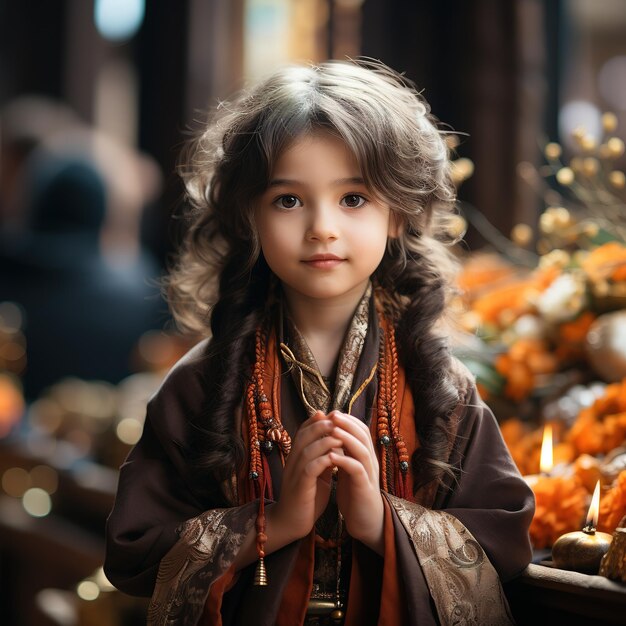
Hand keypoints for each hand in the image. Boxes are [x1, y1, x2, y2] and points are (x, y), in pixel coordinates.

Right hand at [270, 411, 341, 542]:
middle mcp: (292, 461)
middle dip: (321, 425)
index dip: (316, 420)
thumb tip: (336, 442)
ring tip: (339, 435)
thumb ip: (323, 458)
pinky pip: (309, 469)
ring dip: (323, 440)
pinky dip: (321, 461)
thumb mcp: (317, 474)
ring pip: (307, 450)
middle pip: (304, 435)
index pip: (303, 431)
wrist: (292, 523)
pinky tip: (333, 458)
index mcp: (297, 457)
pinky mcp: (299, 487)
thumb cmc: (307, 498)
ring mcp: (294, 473)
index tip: (332, 413)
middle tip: (337, 417)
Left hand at [328, 411, 383, 553]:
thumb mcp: (348, 469)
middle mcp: (370, 462)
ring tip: (333, 429)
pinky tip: (332, 456)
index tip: (331, 411)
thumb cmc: (355, 494)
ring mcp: (369, 474)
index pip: (361, 430)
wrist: (366, 522)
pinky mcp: (365, 488)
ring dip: (347, 438)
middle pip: (363, 435)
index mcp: (365, 456)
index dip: (347, 420)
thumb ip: (344, 452)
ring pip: (362, 450)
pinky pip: (357, 470)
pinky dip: (345, 461)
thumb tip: (333, 434)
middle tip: (332, 413)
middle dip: (347, 423)